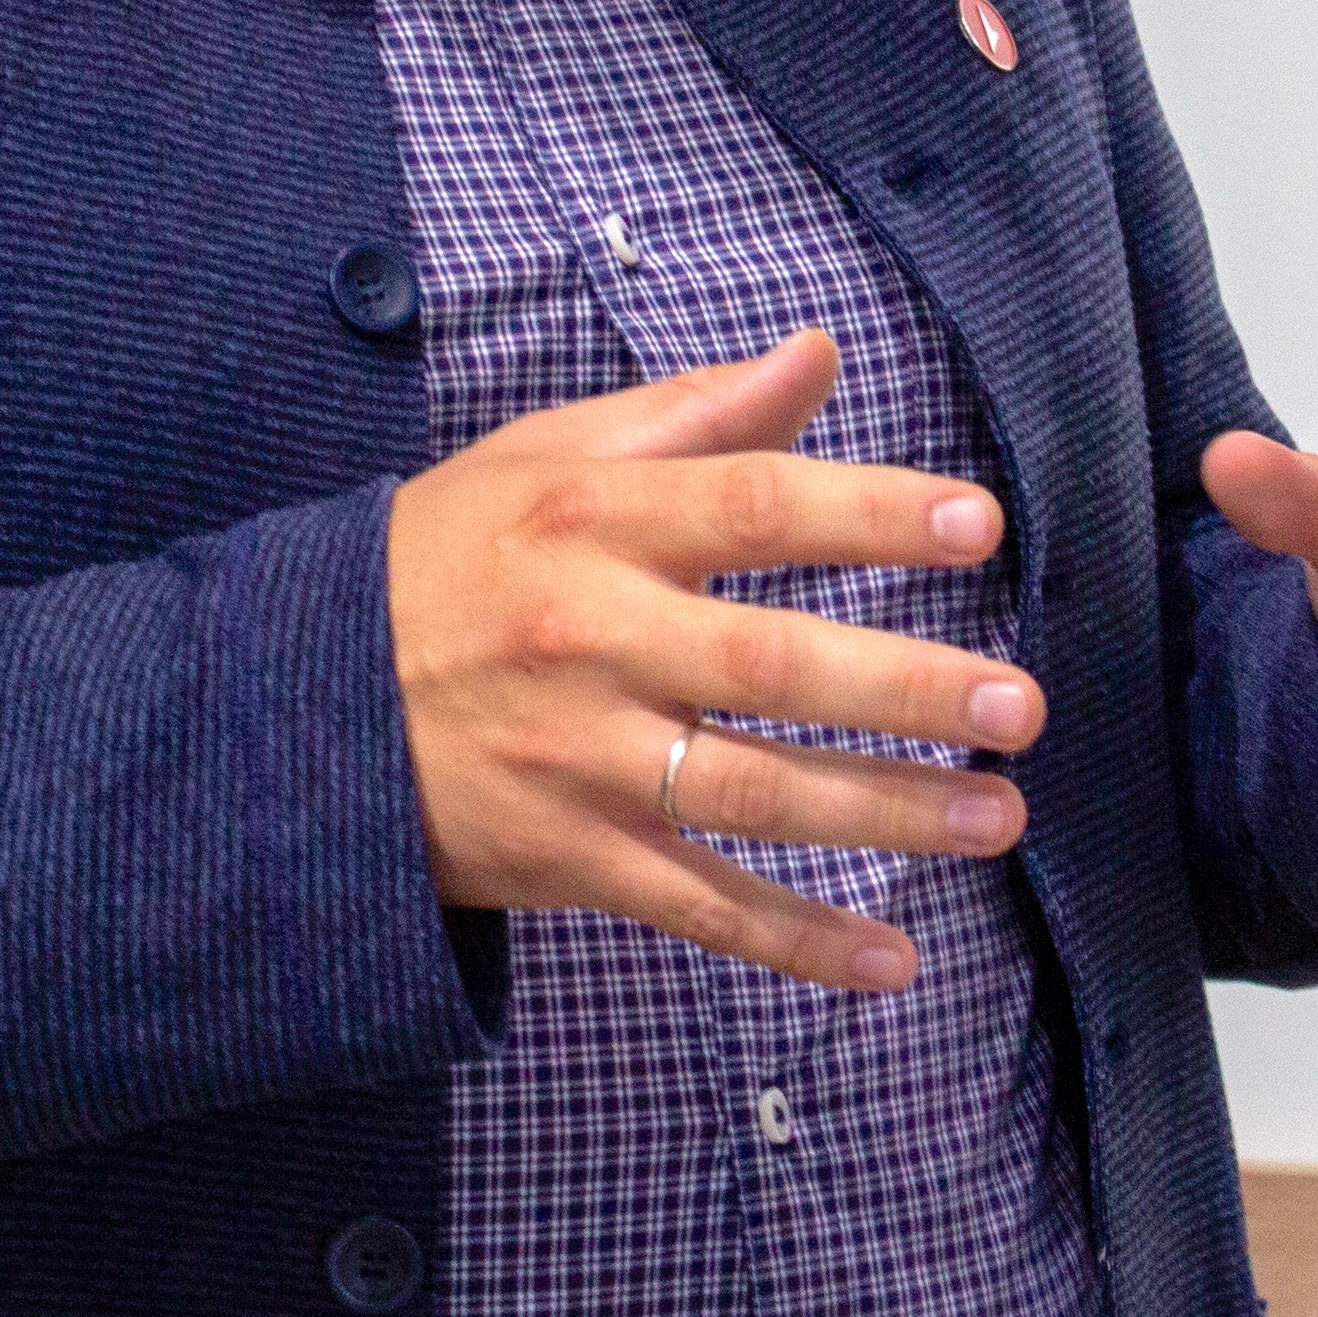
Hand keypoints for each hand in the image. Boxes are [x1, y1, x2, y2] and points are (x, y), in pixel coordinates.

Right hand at [389, 329, 1042, 994]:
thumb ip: (694, 411)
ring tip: (998, 819)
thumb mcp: (546, 457)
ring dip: (883, 815)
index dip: (873, 514)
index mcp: (595, 521)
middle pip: (769, 666)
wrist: (297, 704)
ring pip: (750, 796)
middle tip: (1020, 705)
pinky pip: (698, 909)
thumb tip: (822, 353)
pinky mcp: (567, 859)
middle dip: (904, 688)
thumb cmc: (448, 560)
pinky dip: (796, 942)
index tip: (983, 523)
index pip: (755, 508)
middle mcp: (592, 638)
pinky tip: (892, 962)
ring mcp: (579, 759)